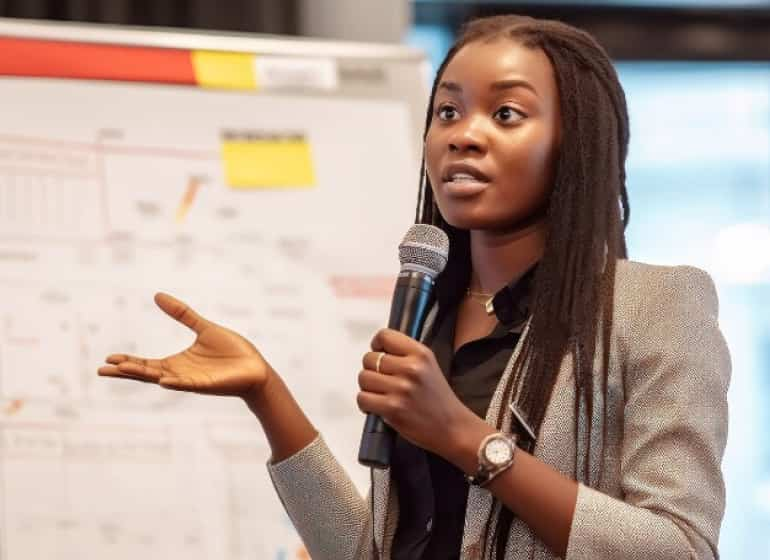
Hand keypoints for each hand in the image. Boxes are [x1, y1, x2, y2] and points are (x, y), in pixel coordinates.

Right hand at [98, 292, 271, 399]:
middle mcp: (180, 374)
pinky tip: (163, 381)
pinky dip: (176, 383)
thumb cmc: (231, 351)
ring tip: (123, 369)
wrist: (255, 368)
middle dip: (126, 371)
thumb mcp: (203, 327)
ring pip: (163, 379)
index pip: (146, 363)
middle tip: (102, 370)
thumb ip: (182, 314)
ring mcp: (192, 381)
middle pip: (147, 374)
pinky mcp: (206, 384)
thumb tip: (157, 295)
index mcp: (177, 363)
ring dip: (144, 374)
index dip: (128, 361)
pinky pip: (188, 384)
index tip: (108, 359)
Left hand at [357, 328, 478, 457]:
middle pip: (370, 358)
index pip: (384, 336)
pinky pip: (363, 398)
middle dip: (371, 370)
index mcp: (421, 353)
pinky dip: (366, 404)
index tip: (378, 353)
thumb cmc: (438, 400)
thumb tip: (377, 350)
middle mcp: (411, 368)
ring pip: (364, 378)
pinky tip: (377, 406)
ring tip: (380, 395)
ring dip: (368, 388)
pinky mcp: (393, 408)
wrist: (452, 428)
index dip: (376, 345)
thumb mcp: (428, 366)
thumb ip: (405, 355)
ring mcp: (402, 388)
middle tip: (382, 381)